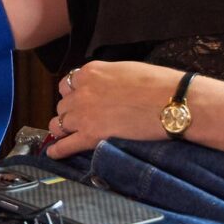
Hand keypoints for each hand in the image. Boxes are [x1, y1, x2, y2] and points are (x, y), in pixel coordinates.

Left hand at [43, 60, 184, 159]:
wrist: (170, 102)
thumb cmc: (157, 84)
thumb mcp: (125, 70)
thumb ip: (107, 79)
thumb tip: (105, 88)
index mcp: (90, 72)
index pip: (68, 84)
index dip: (73, 95)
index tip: (79, 101)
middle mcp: (82, 91)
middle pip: (63, 105)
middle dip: (70, 112)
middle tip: (81, 119)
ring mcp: (83, 114)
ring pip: (58, 123)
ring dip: (63, 129)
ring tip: (67, 135)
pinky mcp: (90, 135)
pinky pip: (64, 145)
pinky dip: (57, 150)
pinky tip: (54, 153)